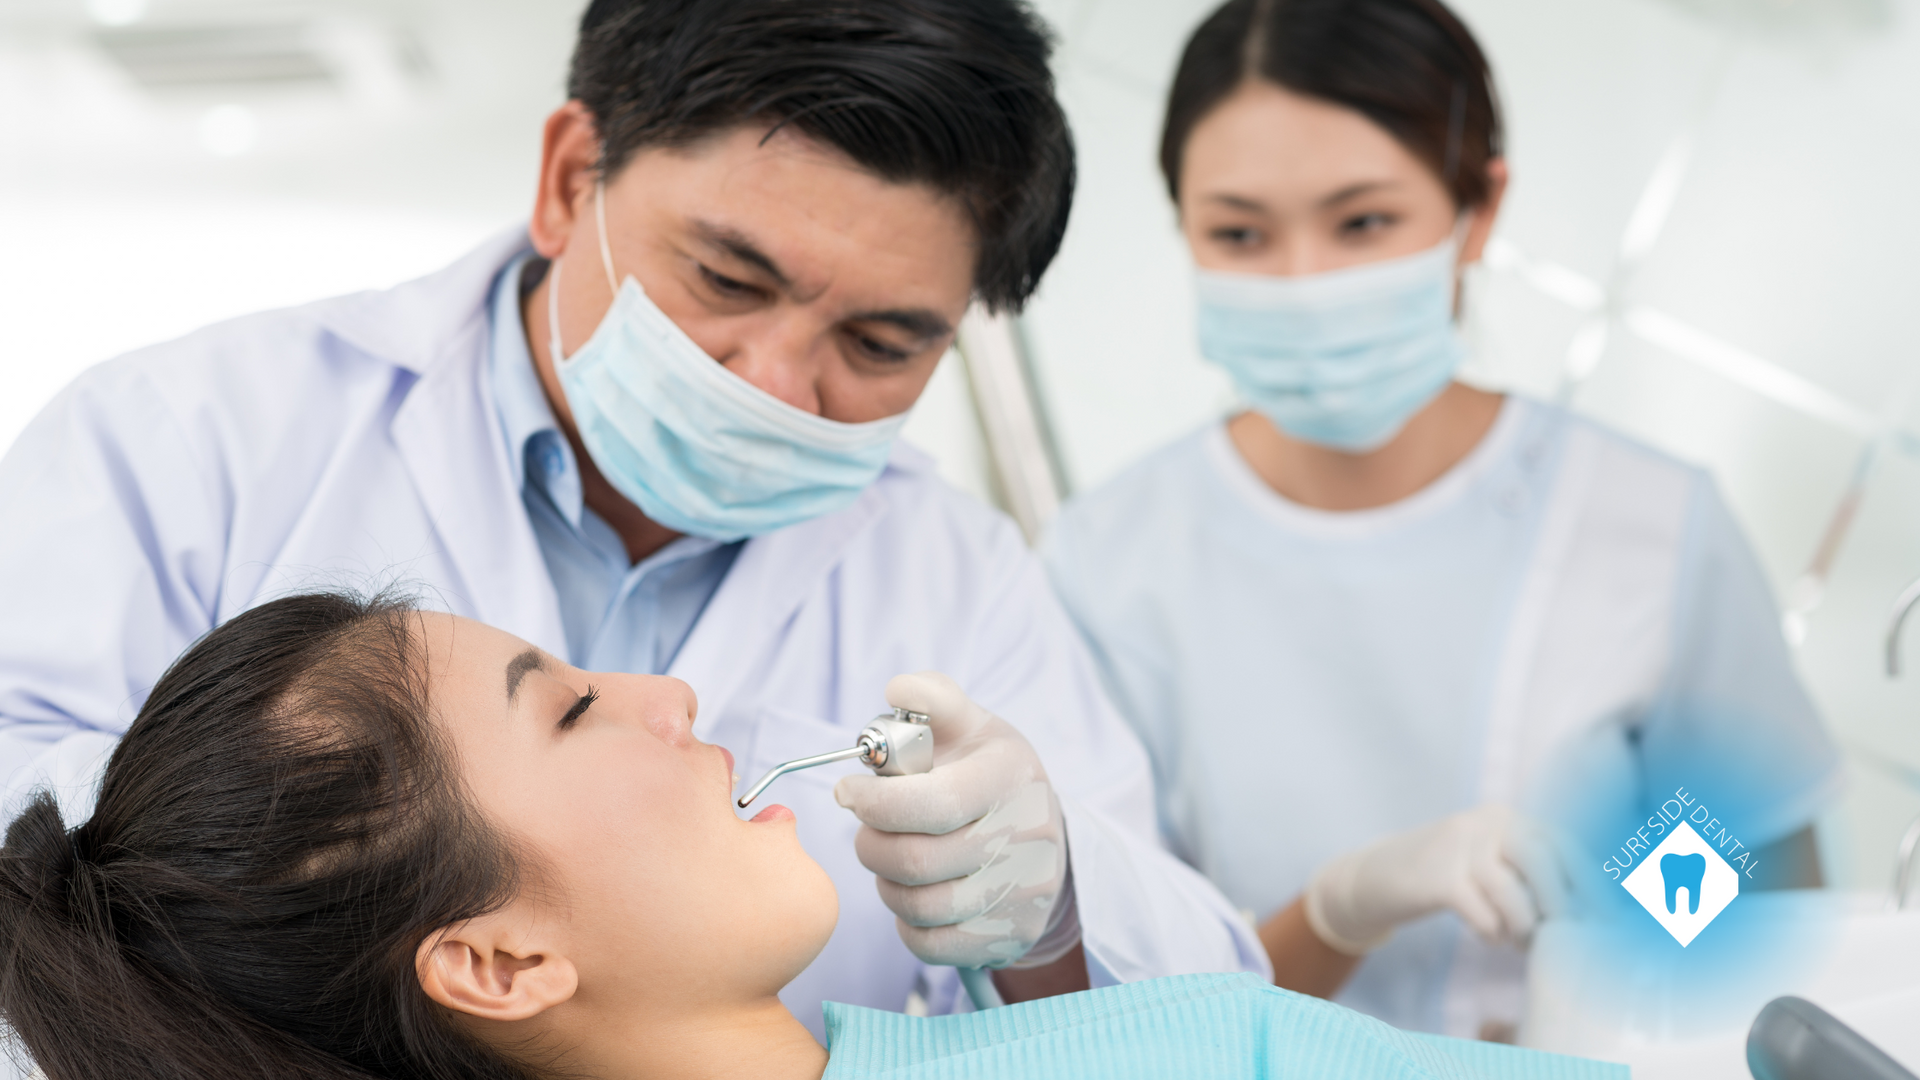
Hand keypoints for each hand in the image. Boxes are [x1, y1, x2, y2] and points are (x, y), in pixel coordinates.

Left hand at [834, 672, 1074, 969]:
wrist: (1048, 839)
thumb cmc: (989, 774)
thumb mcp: (973, 726)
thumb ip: (933, 699)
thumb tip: (897, 689)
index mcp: (1011, 776)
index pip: (933, 804)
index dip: (875, 802)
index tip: (847, 792)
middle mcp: (1025, 837)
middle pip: (916, 860)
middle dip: (870, 843)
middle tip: (866, 826)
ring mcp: (1021, 893)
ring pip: (920, 906)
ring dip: (886, 881)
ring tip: (890, 856)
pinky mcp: (1009, 936)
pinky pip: (931, 944)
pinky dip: (906, 921)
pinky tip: (912, 891)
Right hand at [1303, 805, 1572, 954]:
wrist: (1372, 876)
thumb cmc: (1444, 877)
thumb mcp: (1488, 860)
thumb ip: (1529, 872)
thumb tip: (1584, 910)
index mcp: (1506, 817)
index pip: (1562, 841)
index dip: (1590, 881)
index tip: (1608, 918)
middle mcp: (1484, 822)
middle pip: (1540, 857)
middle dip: (1559, 902)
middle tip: (1562, 934)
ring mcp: (1456, 846)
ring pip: (1509, 888)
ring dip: (1523, 925)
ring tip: (1519, 942)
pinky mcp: (1434, 877)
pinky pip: (1479, 911)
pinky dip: (1492, 931)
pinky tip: (1489, 937)